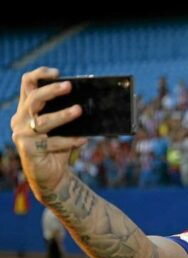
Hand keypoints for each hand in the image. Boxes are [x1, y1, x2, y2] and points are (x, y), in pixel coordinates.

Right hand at [10, 67, 86, 200]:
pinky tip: (83, 140)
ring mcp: (22, 135)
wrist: (52, 175)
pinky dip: (69, 141)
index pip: (27, 85)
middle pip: (33, 99)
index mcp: (26, 109)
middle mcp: (20, 119)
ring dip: (62, 115)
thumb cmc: (59, 147)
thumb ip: (67, 115)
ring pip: (43, 121)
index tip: (57, 73)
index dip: (40, 75)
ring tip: (79, 110)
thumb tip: (88, 103)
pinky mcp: (29, 150)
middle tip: (69, 86)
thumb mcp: (63, 128)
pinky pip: (51, 143)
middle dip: (52, 90)